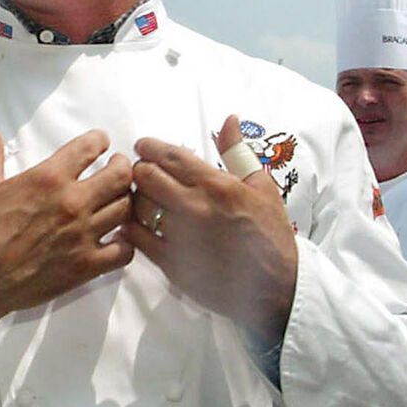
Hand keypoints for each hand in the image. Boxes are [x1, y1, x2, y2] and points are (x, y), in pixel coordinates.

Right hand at [0, 119, 135, 346]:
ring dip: (125, 201)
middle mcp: (72, 203)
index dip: (99, 141)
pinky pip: (124, 251)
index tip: (100, 142)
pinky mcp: (86, 266)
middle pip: (120, 176)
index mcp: (48, 178)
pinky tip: (116, 239)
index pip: (90, 147)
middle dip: (122, 167)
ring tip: (118, 200)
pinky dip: (125, 243)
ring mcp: (82, 236)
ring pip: (126, 210)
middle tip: (117, 168)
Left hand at [122, 115, 297, 343]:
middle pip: (144, 176)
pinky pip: (136, 238)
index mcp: (216, 185)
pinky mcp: (171, 264)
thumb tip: (228, 119)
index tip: (143, 146)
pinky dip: (130, 227)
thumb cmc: (270, 233)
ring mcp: (181, 237)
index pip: (168, 155)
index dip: (148, 147)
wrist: (276, 286)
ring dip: (134, 197)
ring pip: (136, 205)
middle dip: (139, 169)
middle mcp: (195, 208)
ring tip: (141, 197)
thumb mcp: (262, 186)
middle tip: (142, 172)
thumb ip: (237, 151)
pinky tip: (136, 223)